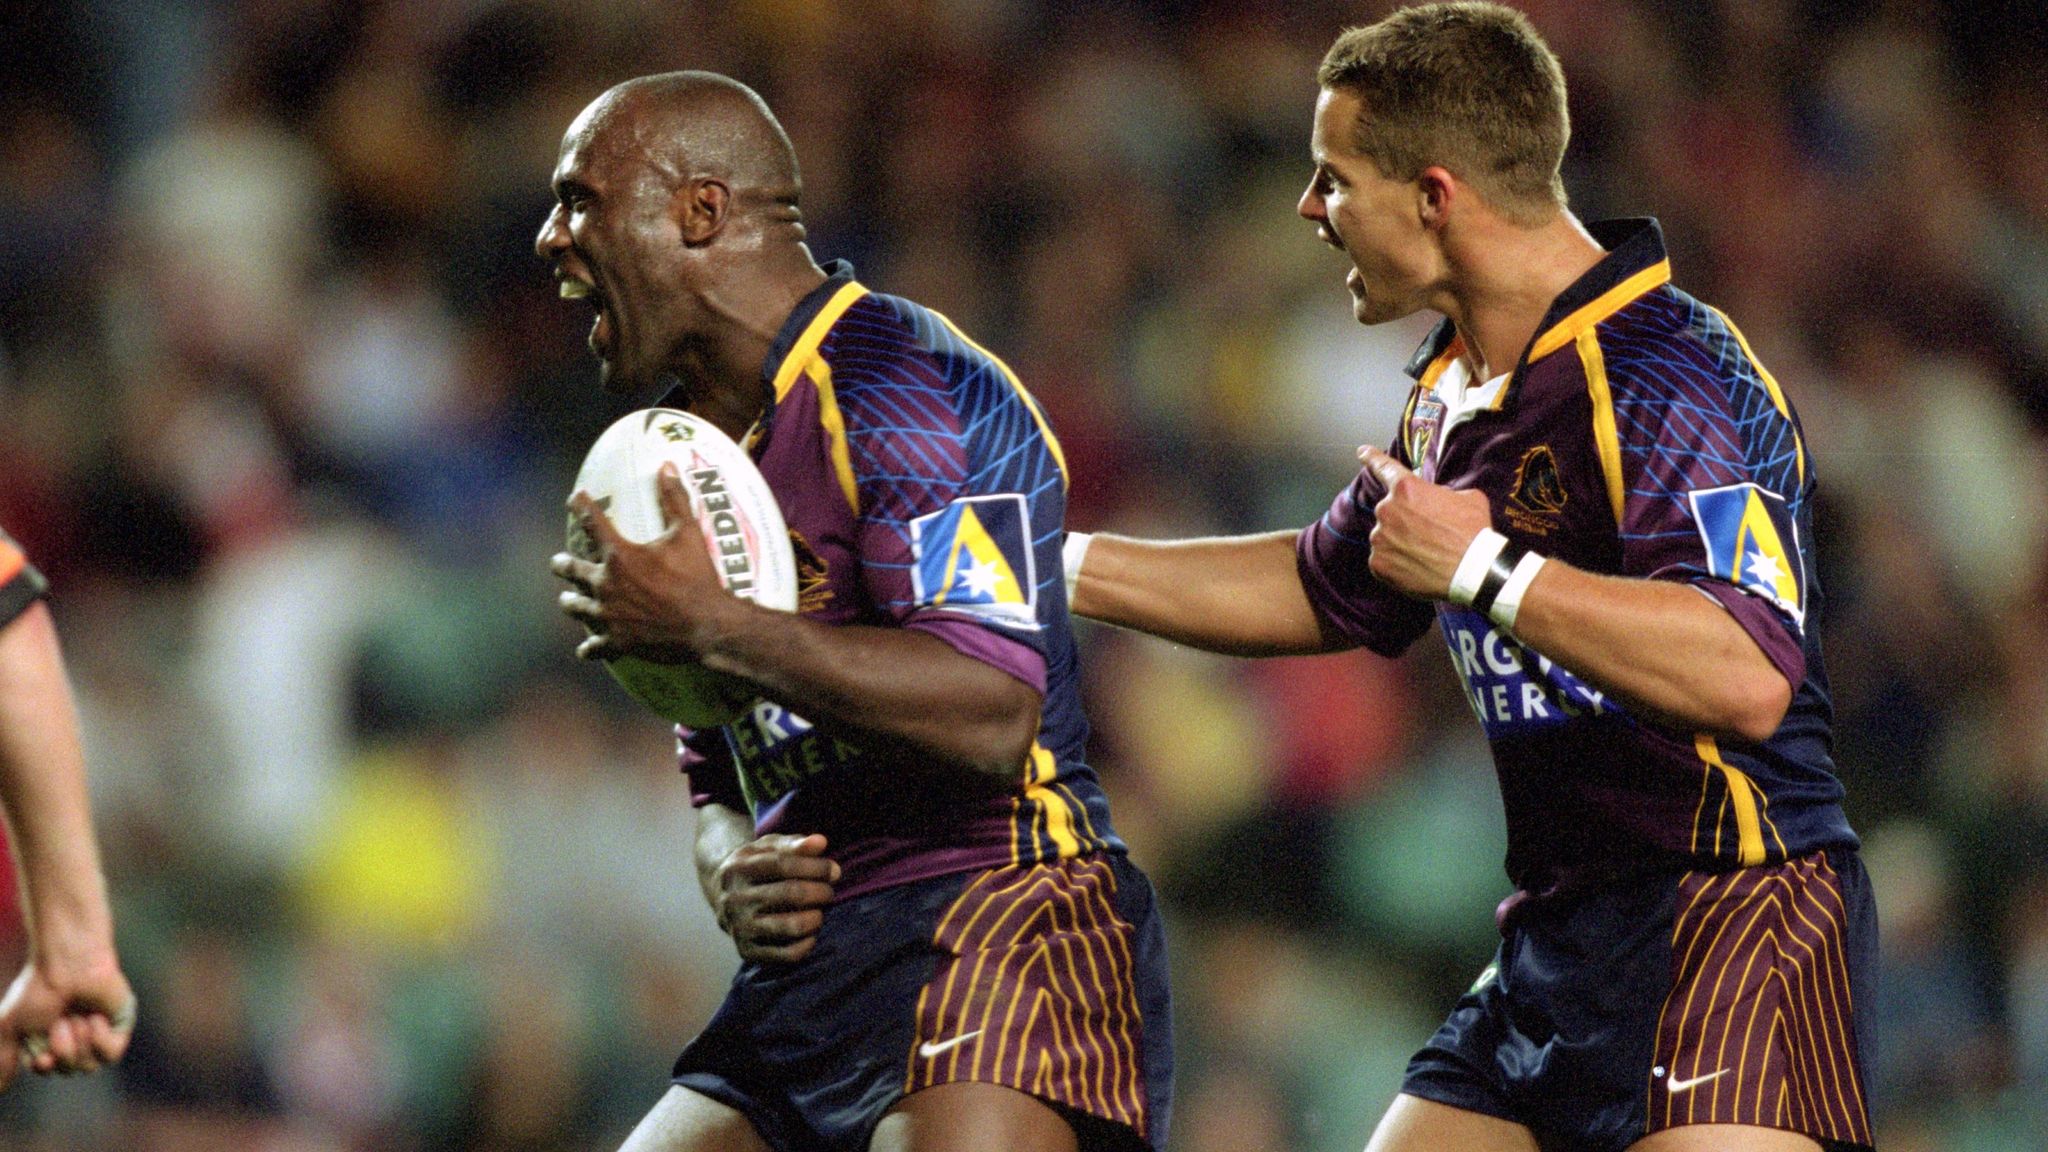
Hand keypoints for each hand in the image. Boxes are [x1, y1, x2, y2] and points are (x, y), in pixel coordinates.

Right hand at [0, 954, 135, 1085]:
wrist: (68, 964)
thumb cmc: (38, 990)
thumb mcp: (9, 1028)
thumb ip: (3, 1060)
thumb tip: (0, 1090)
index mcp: (49, 1038)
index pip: (48, 1069)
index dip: (45, 1065)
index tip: (42, 1055)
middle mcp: (75, 1037)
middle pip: (70, 1069)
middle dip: (62, 1047)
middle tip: (59, 1019)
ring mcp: (99, 1032)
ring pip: (90, 1065)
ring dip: (78, 1040)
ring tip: (76, 1014)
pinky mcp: (120, 1026)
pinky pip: (112, 1055)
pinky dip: (99, 1040)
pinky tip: (94, 1018)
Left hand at [551, 464, 740, 662]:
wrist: (706, 626)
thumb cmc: (698, 578)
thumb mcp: (689, 534)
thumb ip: (675, 499)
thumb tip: (667, 466)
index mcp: (620, 556)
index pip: (593, 523)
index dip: (582, 506)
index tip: (575, 498)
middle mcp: (606, 585)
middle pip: (572, 571)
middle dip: (563, 565)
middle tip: (558, 563)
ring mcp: (608, 616)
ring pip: (577, 608)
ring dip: (572, 602)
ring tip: (568, 602)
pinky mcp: (617, 641)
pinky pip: (594, 646)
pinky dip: (589, 647)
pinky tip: (585, 649)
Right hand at [710, 833, 839, 962]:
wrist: (720, 895)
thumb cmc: (756, 867)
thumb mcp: (770, 848)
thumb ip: (795, 844)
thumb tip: (821, 842)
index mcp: (739, 868)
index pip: (783, 865)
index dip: (815, 867)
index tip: (834, 871)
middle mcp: (735, 899)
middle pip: (790, 894)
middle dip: (820, 892)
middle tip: (829, 892)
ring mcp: (739, 927)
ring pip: (790, 926)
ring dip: (816, 918)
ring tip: (820, 911)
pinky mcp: (746, 951)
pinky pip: (786, 954)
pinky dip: (807, 944)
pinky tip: (812, 932)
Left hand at [1357, 444, 1494, 600]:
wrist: (1474, 571)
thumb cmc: (1474, 532)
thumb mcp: (1467, 497)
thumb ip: (1442, 493)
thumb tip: (1437, 499)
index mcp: (1407, 488)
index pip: (1384, 467)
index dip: (1372, 458)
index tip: (1362, 452)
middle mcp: (1387, 510)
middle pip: (1391, 511)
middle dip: (1406, 519)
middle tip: (1429, 533)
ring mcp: (1380, 538)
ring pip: (1386, 536)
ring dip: (1401, 541)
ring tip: (1426, 553)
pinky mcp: (1378, 563)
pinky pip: (1384, 559)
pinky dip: (1397, 562)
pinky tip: (1417, 566)